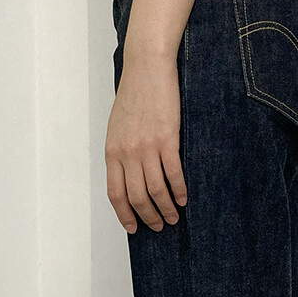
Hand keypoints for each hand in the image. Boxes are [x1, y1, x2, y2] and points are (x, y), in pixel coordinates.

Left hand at [105, 45, 187, 233]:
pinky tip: (185, 198)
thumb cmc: (134, 94)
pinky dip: (180, 190)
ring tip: (174, 217)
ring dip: (166, 209)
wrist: (147, 68)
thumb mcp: (118, 127)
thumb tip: (130, 176)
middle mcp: (127, 153)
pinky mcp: (167, 139)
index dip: (124, 214)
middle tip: (159, 226)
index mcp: (112, 151)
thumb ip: (121, 152)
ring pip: (156, 190)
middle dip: (149, 217)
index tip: (133, 228)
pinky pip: (174, 174)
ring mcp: (147, 147)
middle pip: (137, 197)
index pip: (115, 193)